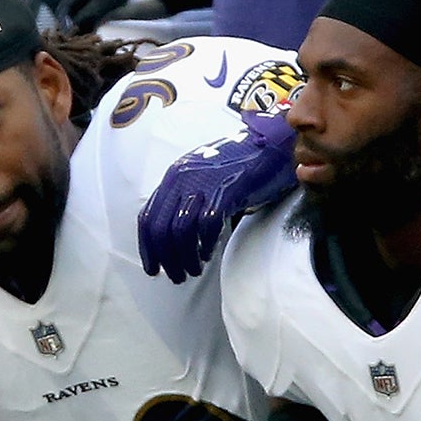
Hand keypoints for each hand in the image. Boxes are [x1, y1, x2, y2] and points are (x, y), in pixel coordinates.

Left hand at [137, 113, 296, 283]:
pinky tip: (208, 254)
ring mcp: (204, 182)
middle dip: (166, 259)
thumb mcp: (203, 177)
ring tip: (193, 270)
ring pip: (180, 231)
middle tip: (176, 276)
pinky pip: (206, 225)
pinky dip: (205, 244)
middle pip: (160, 229)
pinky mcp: (226, 189)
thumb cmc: (240, 165)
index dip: (147, 248)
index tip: (153, 268)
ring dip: (185, 258)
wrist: (273, 144)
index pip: (147, 218)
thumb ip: (185, 199)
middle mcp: (183, 177)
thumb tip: (173, 236)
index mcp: (174, 175)